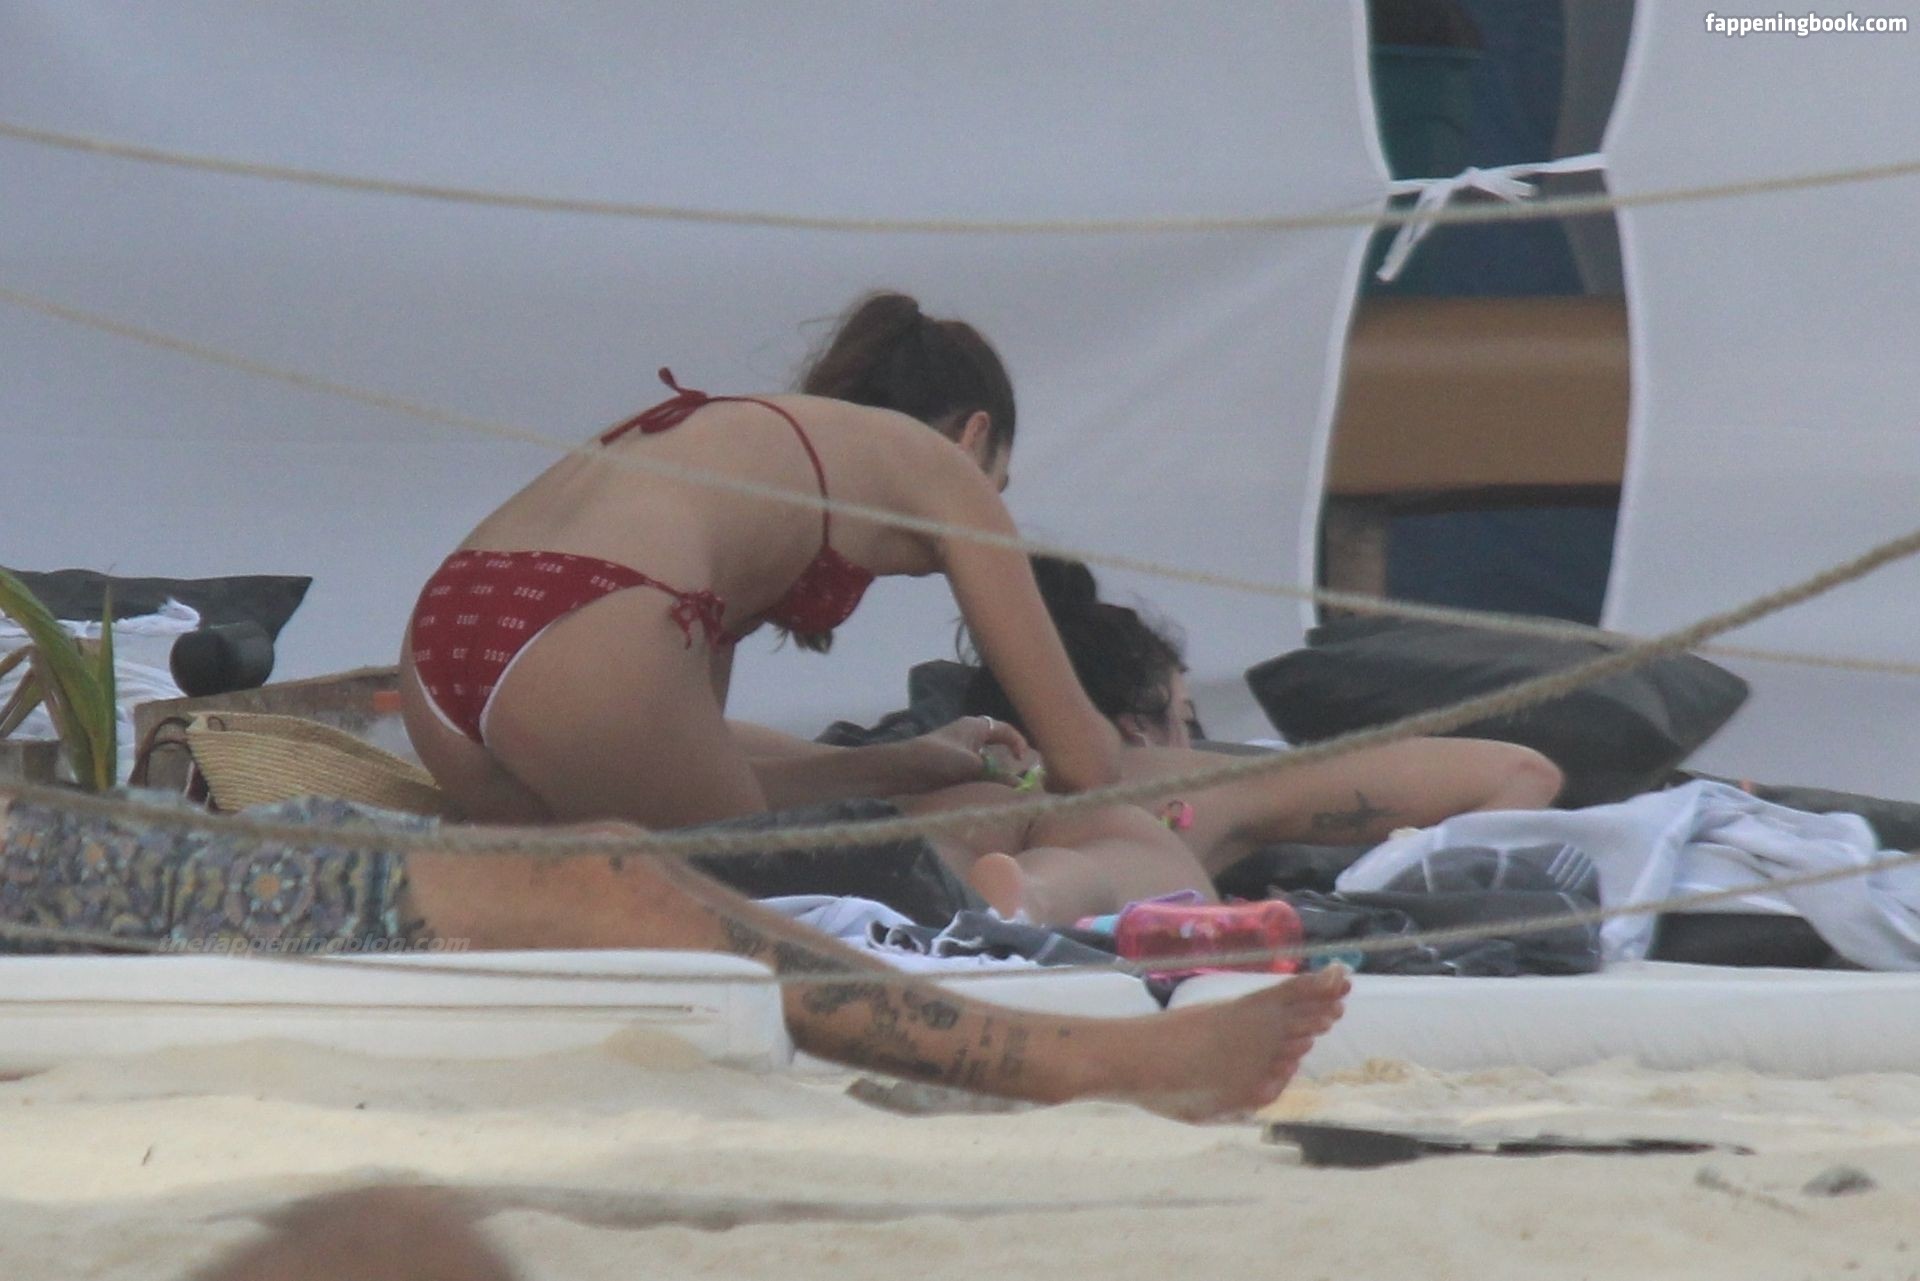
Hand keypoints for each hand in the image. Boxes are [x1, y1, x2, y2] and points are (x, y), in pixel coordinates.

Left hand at [915, 716, 1035, 788]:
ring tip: (1002, 783)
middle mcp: (969, 733)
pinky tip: (982, 787)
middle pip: (996, 742)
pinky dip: (981, 776)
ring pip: (985, 757)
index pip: (1005, 729)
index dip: (1018, 743)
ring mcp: (958, 748)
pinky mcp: (949, 763)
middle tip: (1017, 773)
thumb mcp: (973, 767)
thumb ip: (997, 775)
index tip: (1024, 761)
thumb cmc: (940, 758)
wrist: (904, 768)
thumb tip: (1018, 786)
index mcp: (976, 726)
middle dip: (1007, 756)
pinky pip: (973, 768)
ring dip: (993, 769)